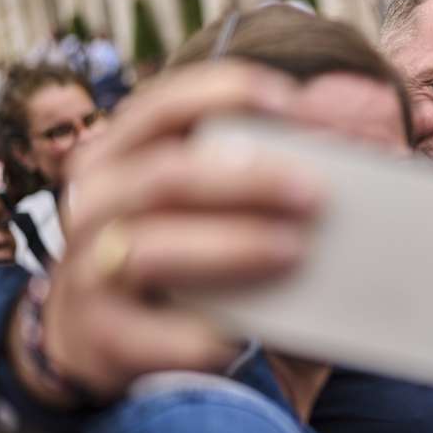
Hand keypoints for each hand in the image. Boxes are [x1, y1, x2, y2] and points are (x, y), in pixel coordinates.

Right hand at [14, 63, 324, 402]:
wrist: (98, 334)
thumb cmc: (176, 250)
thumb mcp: (198, 202)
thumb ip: (248, 172)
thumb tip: (344, 150)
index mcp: (120, 155)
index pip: (163, 107)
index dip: (226, 94)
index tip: (292, 101)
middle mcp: (94, 204)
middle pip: (168, 176)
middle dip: (248, 180)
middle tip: (317, 192)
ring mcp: (89, 271)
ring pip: (153, 248)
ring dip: (232, 246)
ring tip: (297, 251)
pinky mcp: (101, 338)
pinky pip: (149, 336)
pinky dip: (198, 335)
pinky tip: (244, 335)